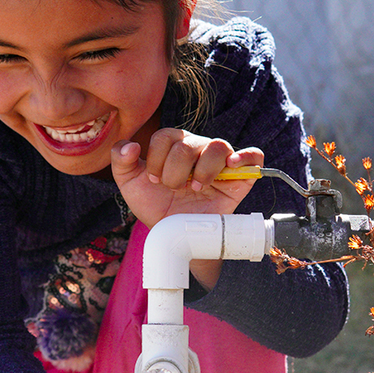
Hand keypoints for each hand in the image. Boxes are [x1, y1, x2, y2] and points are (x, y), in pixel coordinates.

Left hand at [110, 128, 262, 229]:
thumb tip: (131, 146)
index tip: (155, 181)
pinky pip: (252, 156)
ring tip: (195, 189)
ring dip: (202, 170)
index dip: (156, 159)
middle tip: (174, 189)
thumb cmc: (155, 205)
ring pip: (218, 146)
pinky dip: (246, 157)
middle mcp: (197, 148)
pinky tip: (231, 167)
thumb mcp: (130, 184)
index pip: (165, 136)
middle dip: (175, 172)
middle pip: (188, 145)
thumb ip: (120, 161)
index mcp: (173, 145)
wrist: (176, 235)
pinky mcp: (239, 178)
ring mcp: (219, 162)